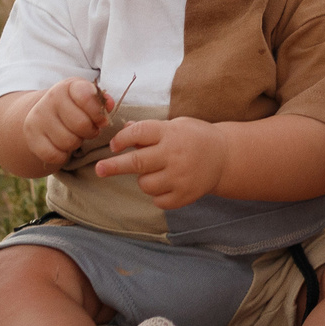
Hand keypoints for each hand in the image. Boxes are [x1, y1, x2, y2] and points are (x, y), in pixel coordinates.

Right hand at [17, 80, 110, 175]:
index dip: (99, 113)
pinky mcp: (31, 136)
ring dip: (76, 144)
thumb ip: (101, 101)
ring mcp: (38, 117)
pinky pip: (53, 155)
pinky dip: (62, 156)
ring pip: (68, 142)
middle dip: (90, 132)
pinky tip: (62, 147)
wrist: (43, 115)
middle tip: (88, 131)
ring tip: (74, 136)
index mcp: (67, 87)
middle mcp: (50, 99)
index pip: (86, 97)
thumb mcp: (87, 98)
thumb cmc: (73, 107)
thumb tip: (109, 105)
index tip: (101, 120)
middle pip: (80, 124)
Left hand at [93, 116, 231, 209]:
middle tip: (99, 169)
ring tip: (157, 171)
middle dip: (113, 166)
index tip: (114, 145)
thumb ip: (150, 130)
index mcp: (170, 133)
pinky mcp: (184, 195)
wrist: (225, 156)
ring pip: (145, 184)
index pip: (139, 133)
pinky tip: (169, 183)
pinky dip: (158, 194)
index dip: (122, 139)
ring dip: (144, 179)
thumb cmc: (194, 137)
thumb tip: (125, 129)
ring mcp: (180, 177)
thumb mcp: (175, 125)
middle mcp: (174, 155)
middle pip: (136, 162)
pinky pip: (158, 200)